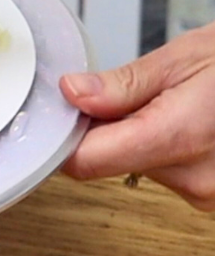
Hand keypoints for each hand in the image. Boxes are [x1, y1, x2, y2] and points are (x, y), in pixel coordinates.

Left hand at [61, 24, 214, 209]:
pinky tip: (186, 118)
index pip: (89, 161)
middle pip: (113, 159)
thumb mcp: (181, 58)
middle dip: (111, 124)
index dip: (66, 135)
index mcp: (180, 139)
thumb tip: (73, 94)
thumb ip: (123, 85)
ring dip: (140, 134)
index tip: (56, 112)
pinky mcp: (213, 197)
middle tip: (133, 88)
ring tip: (173, 99)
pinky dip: (165, 145)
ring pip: (140, 164)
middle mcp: (195, 181)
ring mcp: (208, 195)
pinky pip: (168, 171)